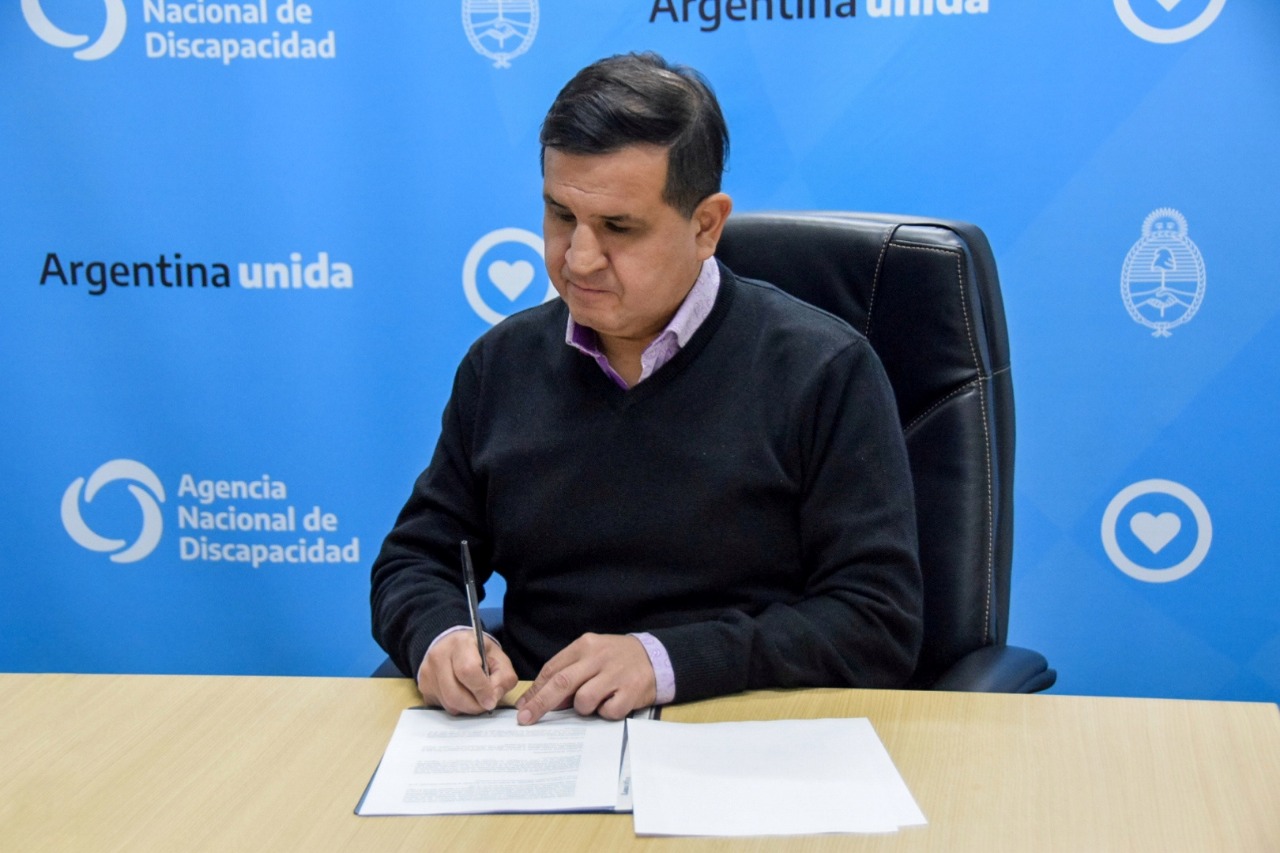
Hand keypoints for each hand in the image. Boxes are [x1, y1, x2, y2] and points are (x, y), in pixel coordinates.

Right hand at [417, 629, 517, 714]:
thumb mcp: (498, 657)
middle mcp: (439, 656)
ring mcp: (427, 673)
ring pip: (448, 704)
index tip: (491, 701)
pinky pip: (441, 706)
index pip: (468, 671)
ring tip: (475, 698)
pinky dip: (455, 707)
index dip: (481, 690)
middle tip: (485, 704)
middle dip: (474, 705)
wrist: (451, 645)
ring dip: (466, 708)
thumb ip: (503, 678)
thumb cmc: (478, 652)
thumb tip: (492, 700)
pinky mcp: (423, 687)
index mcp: (461, 644)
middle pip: (455, 694)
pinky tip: (462, 696)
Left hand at [515, 633, 655, 724]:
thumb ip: (569, 672)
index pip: (553, 669)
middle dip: (540, 703)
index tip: (524, 707)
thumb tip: (542, 698)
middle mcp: (599, 657)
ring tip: (597, 700)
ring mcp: (616, 674)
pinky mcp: (631, 691)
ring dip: (583, 708)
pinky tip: (613, 702)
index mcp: (585, 645)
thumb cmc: (616, 659)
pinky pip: (607, 712)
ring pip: (584, 701)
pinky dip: (606, 713)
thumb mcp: (591, 655)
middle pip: (562, 683)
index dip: (535, 690)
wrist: (656, 657)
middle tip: (526, 719)